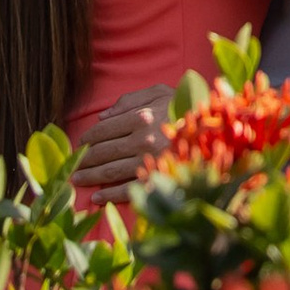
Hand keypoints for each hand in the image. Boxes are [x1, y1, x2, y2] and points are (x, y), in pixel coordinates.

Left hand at [69, 81, 176, 201]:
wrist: (217, 130)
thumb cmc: (186, 107)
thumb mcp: (160, 92)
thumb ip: (129, 100)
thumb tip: (102, 116)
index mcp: (142, 116)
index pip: (104, 130)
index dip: (88, 138)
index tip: (80, 144)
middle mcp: (143, 139)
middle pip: (103, 152)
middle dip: (84, 159)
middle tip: (72, 165)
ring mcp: (150, 161)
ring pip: (110, 171)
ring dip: (90, 177)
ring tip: (77, 180)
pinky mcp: (157, 179)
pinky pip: (128, 190)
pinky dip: (109, 196)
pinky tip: (96, 198)